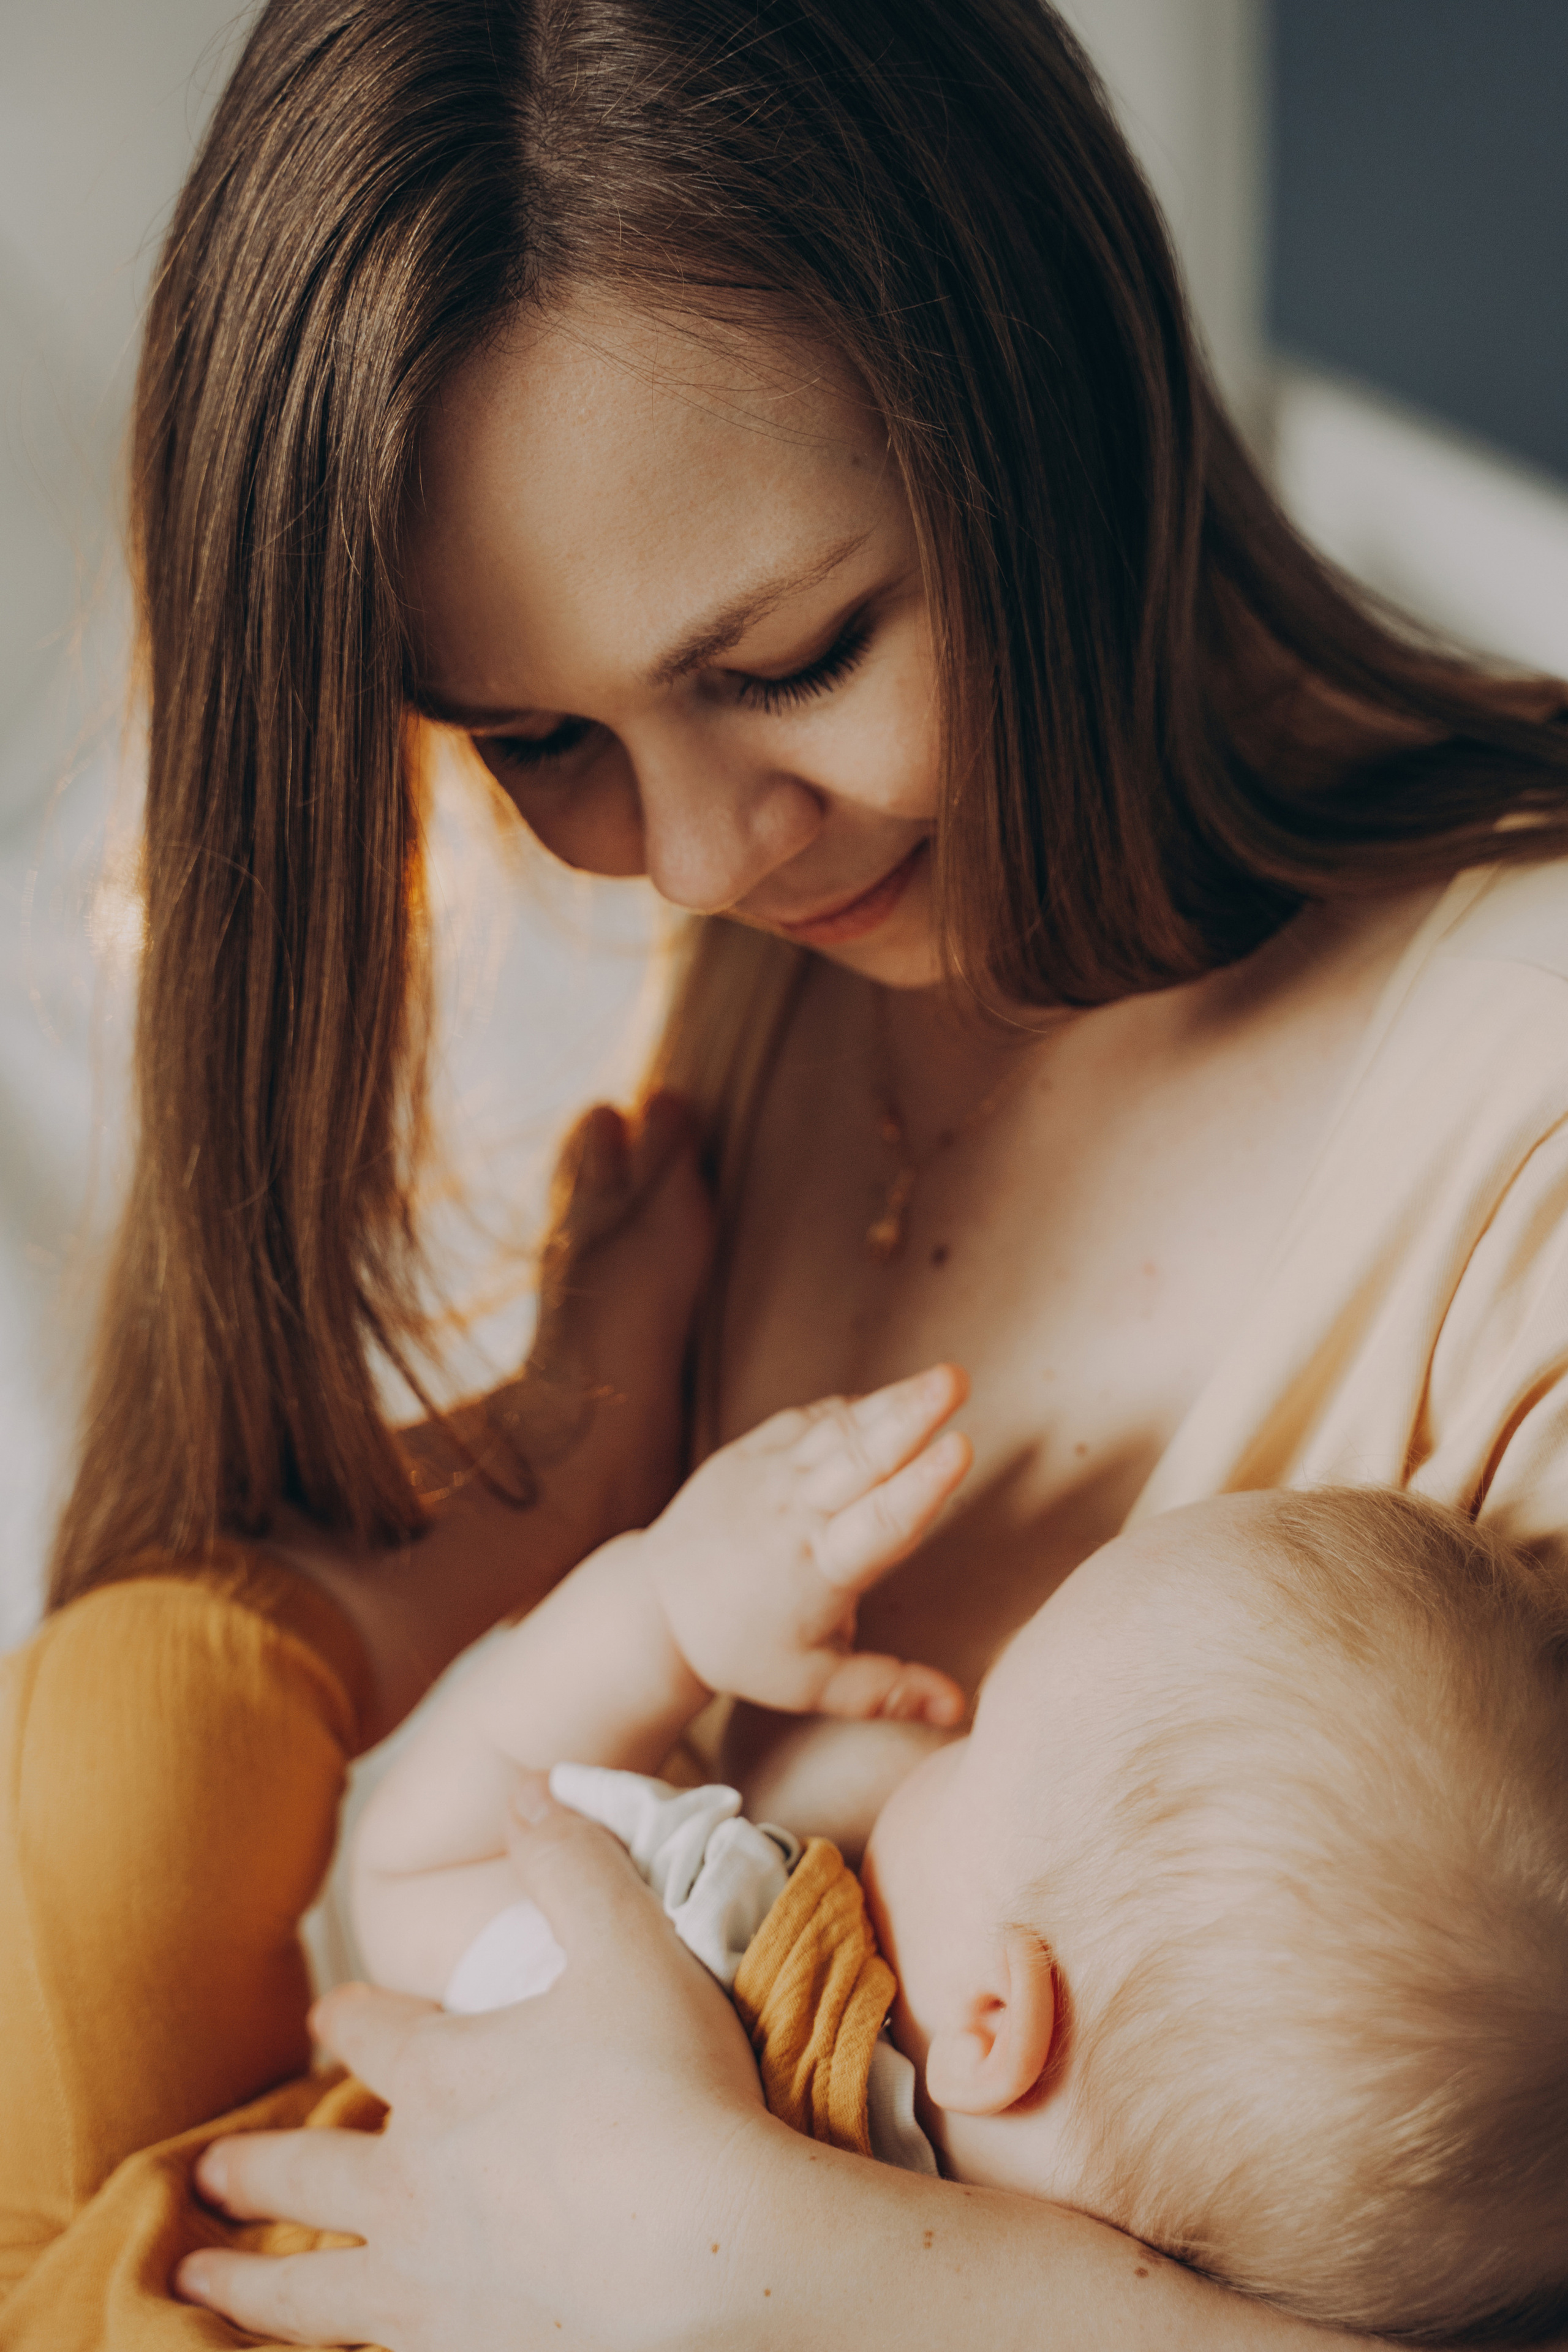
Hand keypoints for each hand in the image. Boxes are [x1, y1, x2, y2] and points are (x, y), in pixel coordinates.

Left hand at [175, 1778, 777, 2350]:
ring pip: (307, 2288)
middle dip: (253, 2166)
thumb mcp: (629, 1945)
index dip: (349, 2017)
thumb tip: (527, 1783)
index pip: (372, 2033)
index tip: (328, 2016)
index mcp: (444, 2076)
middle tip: (202, 2175)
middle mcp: (414, 2184)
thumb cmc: (672, 2091)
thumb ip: (572, 1861)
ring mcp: (431, 2285)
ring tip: (192, 2287)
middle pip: (307, 2171)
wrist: (713, 2252)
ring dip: (246, 2284)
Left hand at [643, 1365, 970, 1724]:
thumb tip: (958, 1709)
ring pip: (837, 1433)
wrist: (656, 1605)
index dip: (924, 1486)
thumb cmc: (741, 1648)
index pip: (881, 1523)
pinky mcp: (747, 1455)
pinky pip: (803, 1421)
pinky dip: (844, 1409)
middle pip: (860, 1460)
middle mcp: (794, 1515)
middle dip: (911, 1417)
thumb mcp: (811, 1684)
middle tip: (955, 1381)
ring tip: (940, 1378)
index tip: (960, 1448)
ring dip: (889, 1402)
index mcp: (818, 1570)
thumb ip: (887, 1692)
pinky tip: (879, 1399)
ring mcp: (768, 1477)